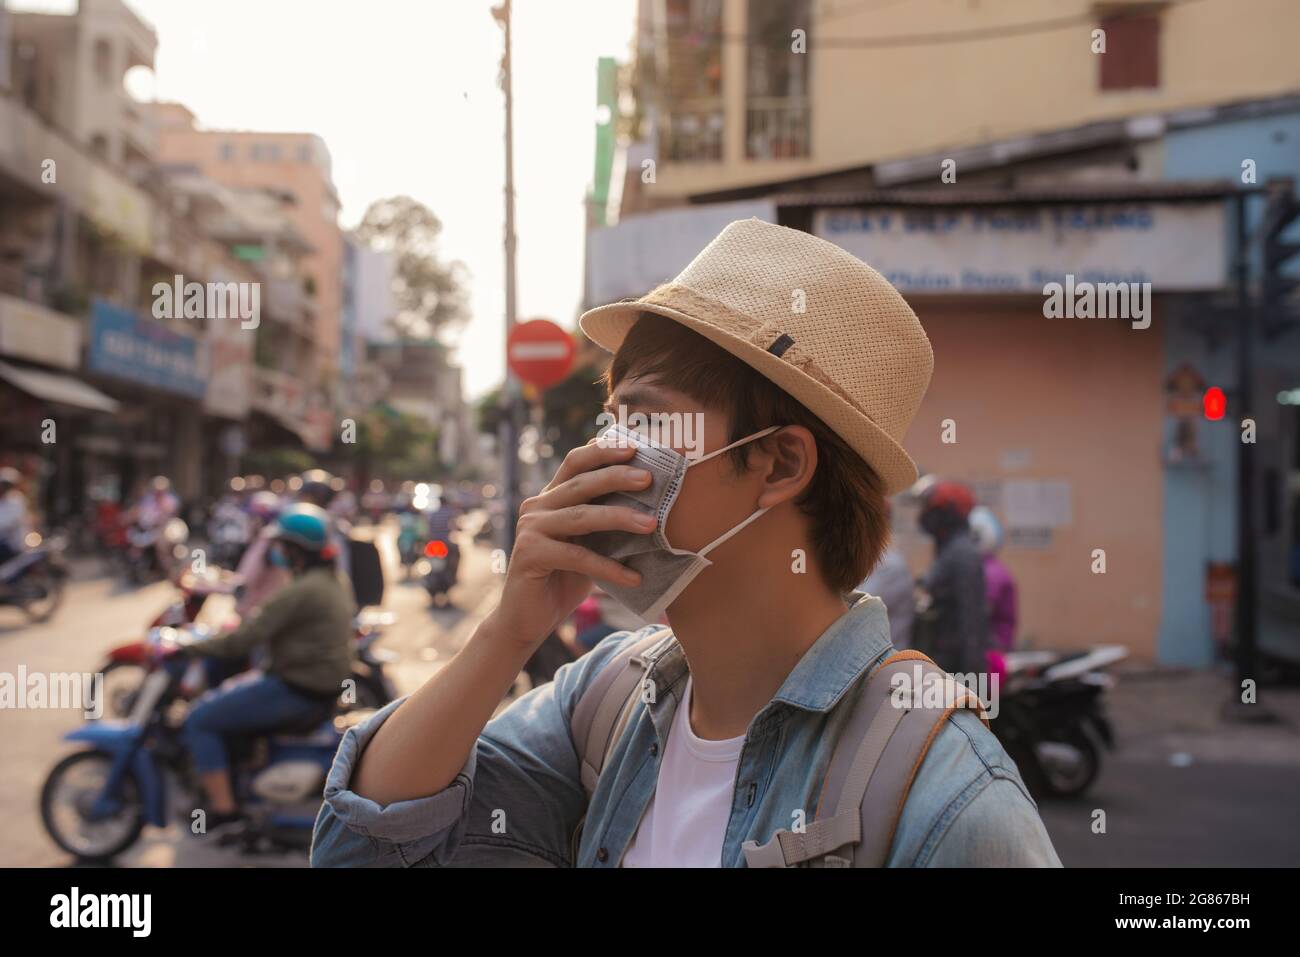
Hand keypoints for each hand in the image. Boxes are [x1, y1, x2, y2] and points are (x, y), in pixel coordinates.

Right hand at [488, 439, 655, 650]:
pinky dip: (609, 568)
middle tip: (648, 478)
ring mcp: (530, 529)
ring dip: (619, 518)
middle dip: (616, 476)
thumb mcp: (589, 545)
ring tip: (651, 525)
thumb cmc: (564, 580)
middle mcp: (537, 507)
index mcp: (551, 497)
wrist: (527, 621)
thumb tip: (653, 506)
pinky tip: (634, 578)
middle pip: (580, 483)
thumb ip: (606, 523)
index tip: (635, 446)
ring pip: (581, 516)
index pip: (575, 462)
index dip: (603, 451)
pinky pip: (577, 557)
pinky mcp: (530, 555)